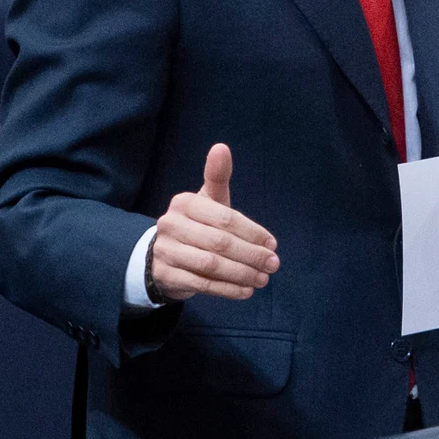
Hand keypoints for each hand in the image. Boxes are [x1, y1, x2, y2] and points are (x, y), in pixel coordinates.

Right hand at [149, 144, 280, 301]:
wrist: (164, 254)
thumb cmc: (197, 224)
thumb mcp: (208, 200)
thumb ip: (217, 176)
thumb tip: (221, 147)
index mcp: (184, 203)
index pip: (225, 218)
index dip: (252, 232)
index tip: (273, 244)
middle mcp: (171, 225)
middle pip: (219, 243)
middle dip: (251, 255)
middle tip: (273, 265)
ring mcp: (166, 251)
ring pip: (211, 266)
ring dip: (242, 274)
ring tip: (263, 279)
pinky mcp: (166, 275)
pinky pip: (202, 284)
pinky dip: (228, 289)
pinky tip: (247, 291)